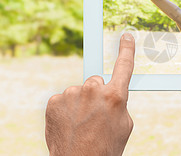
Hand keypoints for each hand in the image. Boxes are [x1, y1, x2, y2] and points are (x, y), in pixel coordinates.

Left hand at [45, 33, 134, 155]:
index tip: (126, 36)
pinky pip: (63, 99)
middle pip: (96, 82)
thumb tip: (111, 93)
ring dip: (80, 103)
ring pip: (79, 92)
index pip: (124, 65)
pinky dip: (65, 109)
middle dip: (97, 94)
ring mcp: (71, 94)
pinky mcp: (54, 101)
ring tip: (80, 125)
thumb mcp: (125, 124)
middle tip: (95, 116)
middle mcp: (92, 90)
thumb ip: (119, 102)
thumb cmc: (106, 147)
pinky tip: (68, 124)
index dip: (126, 49)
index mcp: (114, 95)